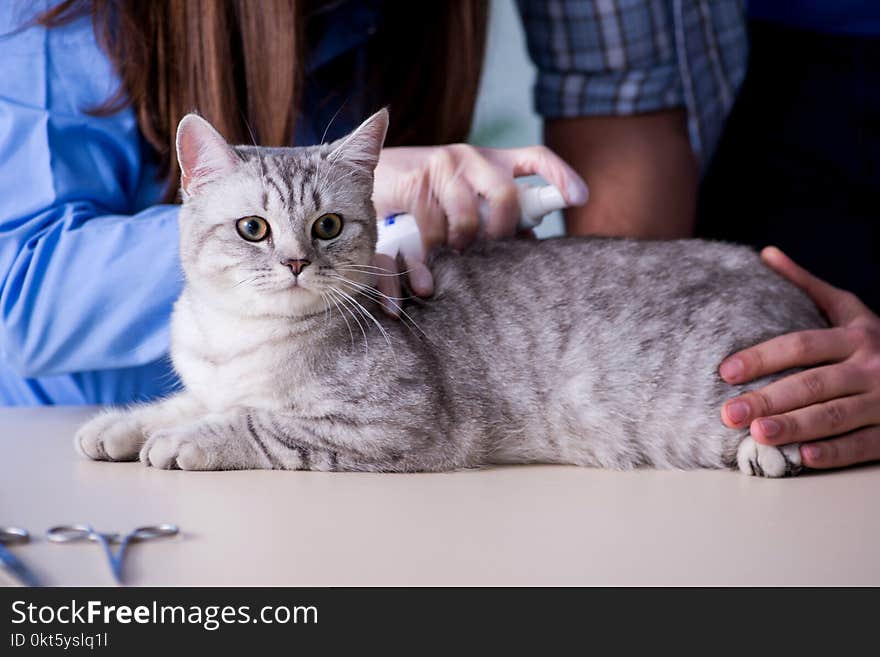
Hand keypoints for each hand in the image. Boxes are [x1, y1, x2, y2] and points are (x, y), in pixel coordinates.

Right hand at [370, 144, 587, 314]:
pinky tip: (426, 266)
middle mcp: (470, 157)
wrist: (364, 176)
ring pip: (469, 218)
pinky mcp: (414, 182)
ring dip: (462, 247)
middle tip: (488, 253)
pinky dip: (431, 255)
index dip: (562, 176)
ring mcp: (442, 165)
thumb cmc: (421, 195)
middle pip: (507, 196)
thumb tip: (528, 242)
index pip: (536, 158)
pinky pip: (434, 228)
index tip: (580, 199)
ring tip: (452, 257)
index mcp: (489, 160)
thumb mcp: (460, 196)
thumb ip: (491, 213)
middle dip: (502, 233)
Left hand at [719, 247, 879, 469]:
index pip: (801, 345)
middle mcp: (872, 367)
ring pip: (834, 416)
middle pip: (812, 383)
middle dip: (767, 398)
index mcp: (856, 336)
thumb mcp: (850, 310)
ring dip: (795, 426)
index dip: (762, 357)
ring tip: (757, 434)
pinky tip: (803, 457)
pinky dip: (834, 452)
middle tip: (729, 413)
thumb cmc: (877, 342)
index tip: (725, 371)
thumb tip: (766, 254)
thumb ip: (807, 286)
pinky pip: (863, 444)